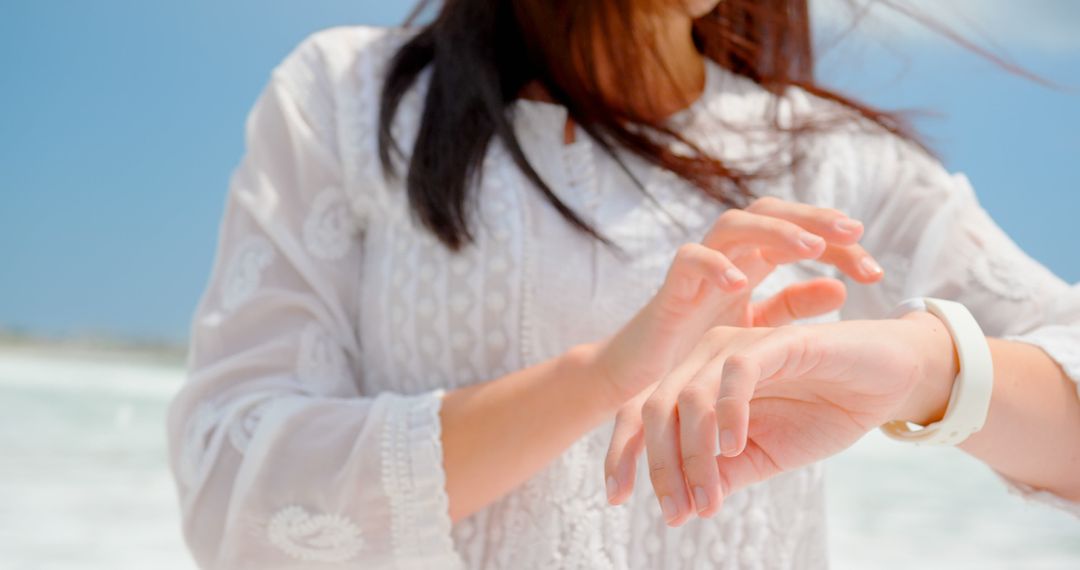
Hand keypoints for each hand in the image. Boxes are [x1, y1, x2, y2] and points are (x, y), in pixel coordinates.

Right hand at [590, 196, 883, 404]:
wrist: (642, 378)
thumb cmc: (696, 350)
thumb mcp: (755, 329)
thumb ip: (792, 307)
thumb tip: (841, 289)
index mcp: (751, 262)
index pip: (800, 234)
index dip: (839, 245)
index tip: (876, 272)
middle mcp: (726, 256)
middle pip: (770, 212)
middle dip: (813, 218)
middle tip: (854, 232)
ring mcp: (697, 269)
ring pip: (733, 225)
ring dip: (773, 232)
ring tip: (809, 250)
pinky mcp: (669, 290)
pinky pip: (688, 261)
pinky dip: (714, 266)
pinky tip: (742, 282)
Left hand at [606, 311, 957, 525]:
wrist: (885, 383)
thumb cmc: (820, 413)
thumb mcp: (762, 456)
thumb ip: (722, 473)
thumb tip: (683, 506)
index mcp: (696, 381)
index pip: (641, 414)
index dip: (623, 454)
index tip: (616, 498)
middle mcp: (707, 358)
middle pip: (656, 407)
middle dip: (660, 465)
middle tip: (677, 511)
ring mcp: (739, 346)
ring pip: (690, 396)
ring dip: (694, 454)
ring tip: (709, 497)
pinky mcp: (777, 342)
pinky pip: (737, 373)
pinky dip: (727, 412)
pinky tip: (733, 446)